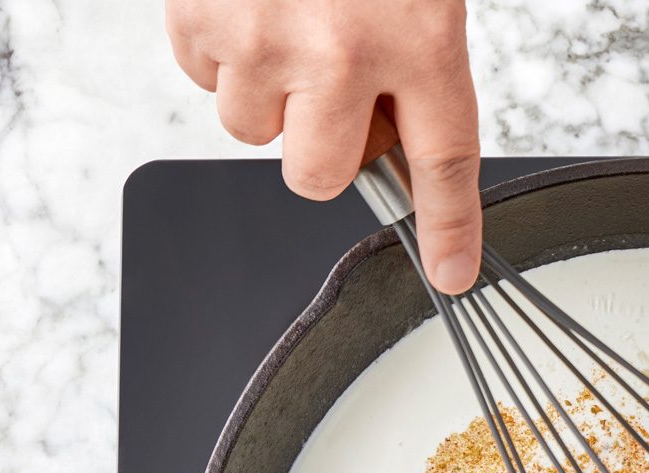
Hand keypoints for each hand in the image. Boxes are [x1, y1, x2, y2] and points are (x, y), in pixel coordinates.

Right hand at [166, 0, 482, 292]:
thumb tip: (386, 141)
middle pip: (319, 173)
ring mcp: (264, 37)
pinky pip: (201, 75)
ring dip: (263, 87)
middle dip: (317, 146)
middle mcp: (342, 51)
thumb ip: (407, 63)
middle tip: (323, 88)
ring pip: (250, 127)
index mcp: (421, 38)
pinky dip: (217, 45)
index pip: (444, 161)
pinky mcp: (200, 15)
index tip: (448, 272)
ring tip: (281, 14)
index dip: (447, 228)